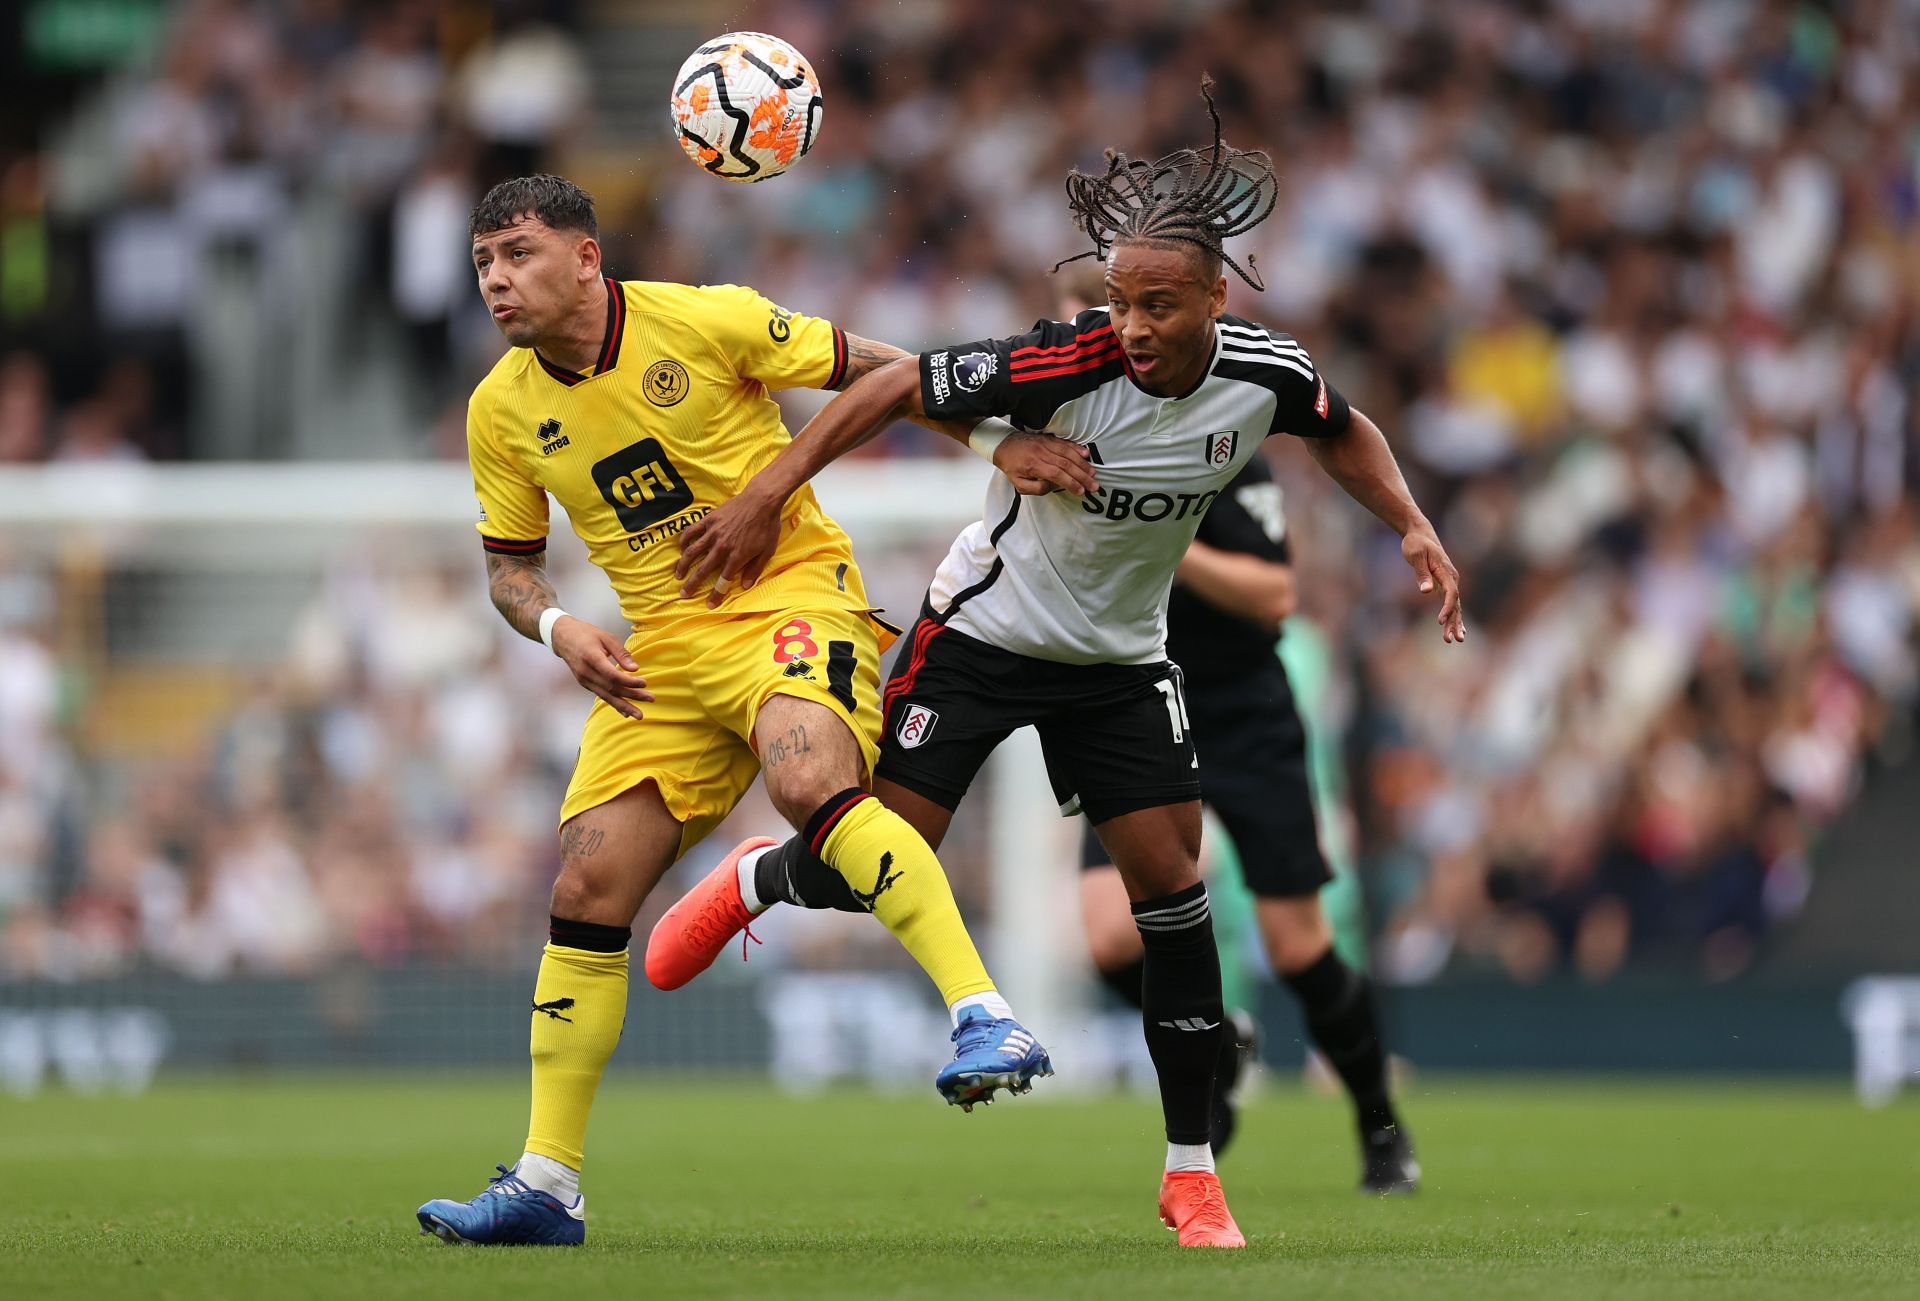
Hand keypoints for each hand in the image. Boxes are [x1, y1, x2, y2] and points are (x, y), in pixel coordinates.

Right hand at [549, 616, 654, 718]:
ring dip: (624, 706)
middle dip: (632, 696)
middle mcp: (586, 672)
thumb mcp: (605, 637)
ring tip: (639, 715)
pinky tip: (625, 712)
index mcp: (591, 657)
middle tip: (650, 699)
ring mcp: (584, 680)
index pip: (611, 675)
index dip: (628, 681)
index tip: (644, 683)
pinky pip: (601, 695)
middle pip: (611, 688)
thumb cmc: (586, 634)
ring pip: (606, 696)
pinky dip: (614, 704)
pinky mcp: (585, 684)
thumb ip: (621, 653)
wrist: (562, 638)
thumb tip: (635, 669)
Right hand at [675, 488, 782, 606]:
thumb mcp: (767, 551)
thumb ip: (755, 569)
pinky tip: (681, 548)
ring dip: (683, 565)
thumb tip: (746, 586)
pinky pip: (692, 531)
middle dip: (692, 584)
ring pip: (693, 552)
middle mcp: (722, 547)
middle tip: (683, 593)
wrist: (761, 501)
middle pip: (703, 570)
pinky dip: (684, 540)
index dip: (716, 595)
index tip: (709, 605)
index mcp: (737, 557)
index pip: (723, 580)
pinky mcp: (709, 520)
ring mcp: (713, 533)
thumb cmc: (767, 526)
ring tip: (678, 574)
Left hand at [993, 432, 1097, 495]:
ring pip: (1068, 453)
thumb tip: (1053, 486)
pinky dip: (1076, 448)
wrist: (1003, 444)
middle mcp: (1041, 453)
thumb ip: (1036, 488)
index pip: (1056, 474)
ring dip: (1082, 464)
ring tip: (1093, 473)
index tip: (1080, 491)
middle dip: (1082, 476)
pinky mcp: (1049, 439)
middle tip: (1093, 485)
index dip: (1070, 483)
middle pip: (1066, 464)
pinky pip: (1065, 443)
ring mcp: (1046, 444)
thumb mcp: (1018, 484)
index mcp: (1033, 465)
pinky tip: (1086, 454)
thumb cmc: (1012, 466)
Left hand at [1403, 525, 1465, 643]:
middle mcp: (1452, 578)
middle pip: (1456, 603)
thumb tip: (1426, 591)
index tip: (1440, 622)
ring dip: (1455, 623)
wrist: (1421, 535)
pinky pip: (1451, 604)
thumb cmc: (1416, 544)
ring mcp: (1450, 583)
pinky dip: (1453, 617)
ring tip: (1454, 640)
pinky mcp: (1444, 586)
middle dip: (1455, 622)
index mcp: (1446, 571)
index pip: (1451, 592)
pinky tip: (1454, 631)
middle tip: (1453, 639)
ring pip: (1455, 606)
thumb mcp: (1415, 555)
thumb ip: (1421, 573)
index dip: (1447, 608)